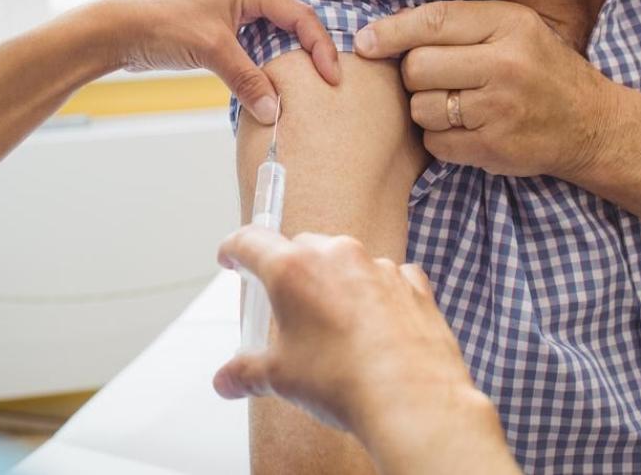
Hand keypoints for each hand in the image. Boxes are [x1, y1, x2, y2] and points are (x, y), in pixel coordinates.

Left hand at [104, 0, 355, 123]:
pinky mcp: (220, 21)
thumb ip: (247, 80)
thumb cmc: (161, 26)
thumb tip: (276, 112)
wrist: (119, 29)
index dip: (321, 45)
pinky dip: (281, 24)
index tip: (333, 76)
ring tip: (334, 2)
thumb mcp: (211, 52)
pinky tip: (289, 41)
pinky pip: (262, 18)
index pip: (299, 13)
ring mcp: (231, 2)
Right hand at [213, 228, 514, 474]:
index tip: (232, 257)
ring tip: (335, 328)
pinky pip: (387, 278)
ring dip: (336, 284)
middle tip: (287, 308)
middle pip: (300, 248)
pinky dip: (377, 294)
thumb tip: (228, 381)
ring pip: (345, 262)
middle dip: (289, 272)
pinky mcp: (412, 283)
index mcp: (292, 269)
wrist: (412, 399)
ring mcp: (377, 265)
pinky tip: (376, 328)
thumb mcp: (280, 378)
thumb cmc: (343, 381)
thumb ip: (248, 372)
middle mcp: (335, 255)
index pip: (251, 241)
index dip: (235, 249)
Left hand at [354, 0, 617, 178]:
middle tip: (437, 79)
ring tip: (456, 105)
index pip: (433, 22)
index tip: (365, 42)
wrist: (590, 124)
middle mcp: (506, 64)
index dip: (390, 32)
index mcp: (509, 24)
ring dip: (426, 108)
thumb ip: (459, 24)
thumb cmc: (539, 70)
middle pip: (417, 67)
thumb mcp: (512, 29)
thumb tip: (384, 28)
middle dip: (414, 75)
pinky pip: (434, 142)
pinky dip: (440, 139)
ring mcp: (499, 109)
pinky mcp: (494, 148)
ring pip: (421, 107)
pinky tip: (465, 130)